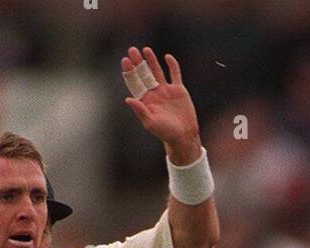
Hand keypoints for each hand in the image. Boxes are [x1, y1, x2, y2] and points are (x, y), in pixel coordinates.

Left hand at [122, 46, 200, 161]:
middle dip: (138, 62)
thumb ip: (140, 110)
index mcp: (145, 101)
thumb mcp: (151, 123)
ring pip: (157, 71)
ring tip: (145, 49)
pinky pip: (175, 74)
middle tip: (132, 50)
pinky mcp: (178, 90)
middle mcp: (154, 93)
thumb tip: (128, 99)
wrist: (183, 136)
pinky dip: (172, 65)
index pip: (135, 83)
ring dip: (151, 60)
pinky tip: (167, 57)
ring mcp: (166, 91)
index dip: (130, 71)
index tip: (125, 60)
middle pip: (144, 74)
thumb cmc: (165, 133)